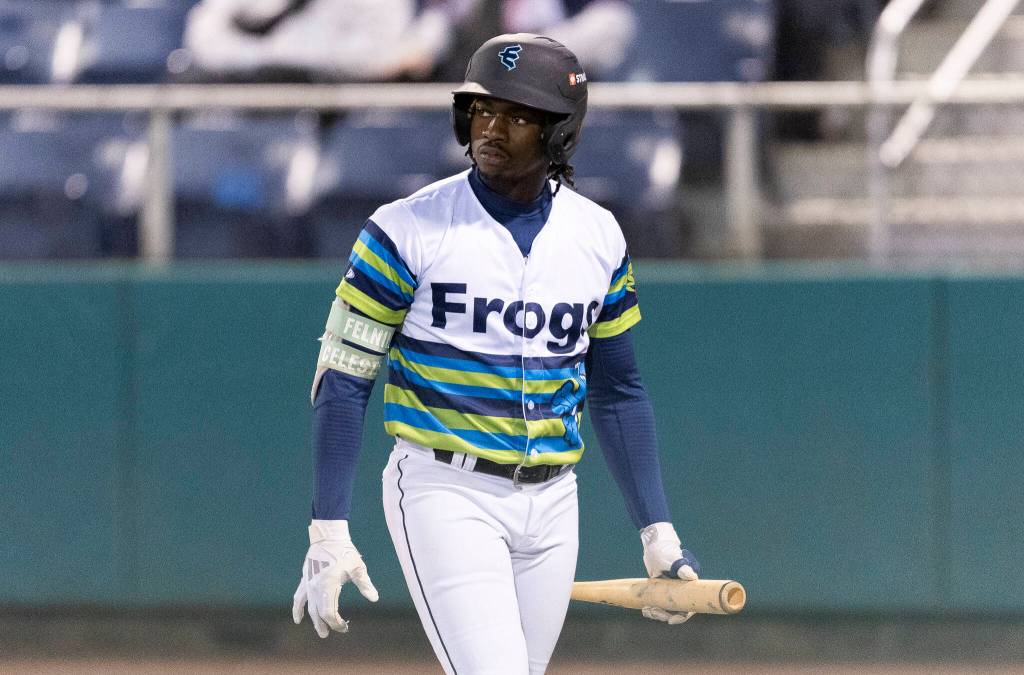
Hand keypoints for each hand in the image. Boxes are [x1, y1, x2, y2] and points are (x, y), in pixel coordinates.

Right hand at [292, 520, 378, 637]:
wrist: (328, 536)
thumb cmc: (344, 551)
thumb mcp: (357, 567)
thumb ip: (365, 584)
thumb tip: (374, 598)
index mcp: (328, 586)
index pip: (330, 612)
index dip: (337, 623)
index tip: (345, 626)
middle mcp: (316, 587)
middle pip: (319, 613)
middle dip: (327, 624)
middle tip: (336, 631)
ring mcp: (309, 583)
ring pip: (309, 607)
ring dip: (314, 620)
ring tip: (321, 631)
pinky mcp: (305, 579)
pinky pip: (299, 597)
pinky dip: (297, 608)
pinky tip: (297, 618)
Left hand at [639, 522, 700, 624]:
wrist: (653, 545)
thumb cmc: (665, 551)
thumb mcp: (672, 559)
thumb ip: (681, 568)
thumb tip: (692, 577)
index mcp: (689, 586)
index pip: (689, 607)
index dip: (682, 616)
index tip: (671, 621)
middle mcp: (682, 591)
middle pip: (677, 611)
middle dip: (665, 615)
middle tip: (653, 611)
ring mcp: (671, 592)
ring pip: (667, 610)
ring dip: (657, 613)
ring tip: (646, 610)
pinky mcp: (661, 591)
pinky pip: (658, 605)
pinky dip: (652, 609)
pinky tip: (645, 608)